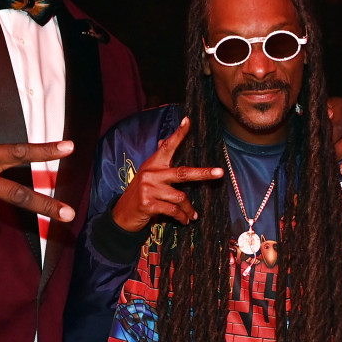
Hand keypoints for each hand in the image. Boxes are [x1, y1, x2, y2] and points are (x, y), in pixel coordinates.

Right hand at [110, 117, 222, 232]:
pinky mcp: (148, 205)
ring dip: (188, 208)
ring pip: (180, 197)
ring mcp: (149, 189)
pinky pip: (173, 211)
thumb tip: (162, 140)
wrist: (122, 216)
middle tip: (220, 173)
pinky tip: (185, 220)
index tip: (188, 121)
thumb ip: (158, 160)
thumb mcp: (146, 175)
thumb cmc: (139, 194)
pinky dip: (182, 217)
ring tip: (192, 215)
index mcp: (152, 164)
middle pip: (182, 173)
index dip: (178, 134)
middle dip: (203, 173)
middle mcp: (151, 174)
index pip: (167, 146)